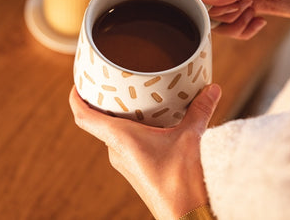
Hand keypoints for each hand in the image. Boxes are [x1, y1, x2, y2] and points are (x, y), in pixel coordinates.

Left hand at [69, 84, 221, 219]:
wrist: (186, 215)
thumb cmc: (180, 181)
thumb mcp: (191, 137)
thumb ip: (200, 110)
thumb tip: (212, 88)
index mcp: (120, 138)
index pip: (84, 117)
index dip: (76, 99)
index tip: (78, 85)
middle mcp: (117, 151)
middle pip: (100, 123)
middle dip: (103, 103)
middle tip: (112, 83)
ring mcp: (125, 163)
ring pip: (114, 134)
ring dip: (120, 117)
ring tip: (133, 98)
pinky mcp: (136, 170)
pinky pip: (126, 144)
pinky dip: (132, 130)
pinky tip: (149, 123)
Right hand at [188, 0, 289, 38]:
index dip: (205, 3)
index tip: (228, 9)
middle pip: (206, 5)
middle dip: (226, 15)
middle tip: (248, 7)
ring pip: (218, 19)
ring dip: (236, 24)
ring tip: (255, 15)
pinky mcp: (243, 8)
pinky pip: (231, 26)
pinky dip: (243, 29)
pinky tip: (259, 22)